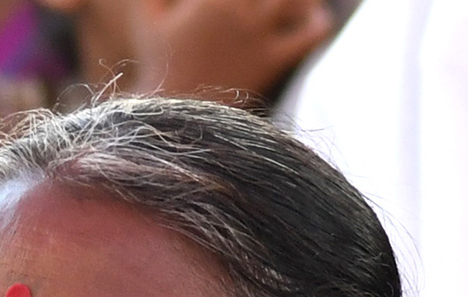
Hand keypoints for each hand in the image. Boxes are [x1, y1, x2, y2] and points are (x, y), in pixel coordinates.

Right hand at [130, 0, 334, 101]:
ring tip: (299, 2)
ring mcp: (256, 36)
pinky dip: (318, 23)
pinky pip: (309, 36)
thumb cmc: (159, 65)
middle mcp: (237, 11)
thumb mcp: (149, 21)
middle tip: (265, 2)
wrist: (173, 114)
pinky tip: (315, 20)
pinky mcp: (271, 61)